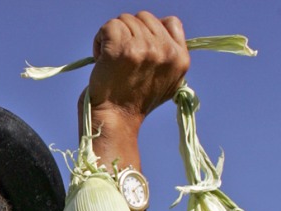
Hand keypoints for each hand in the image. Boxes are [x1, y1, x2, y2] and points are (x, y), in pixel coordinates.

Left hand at [88, 12, 189, 127]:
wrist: (114, 121)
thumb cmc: (134, 104)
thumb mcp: (167, 82)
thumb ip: (168, 56)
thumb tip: (161, 30)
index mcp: (180, 59)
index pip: (171, 22)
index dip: (151, 31)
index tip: (140, 49)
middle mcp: (165, 52)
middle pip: (144, 18)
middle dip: (130, 34)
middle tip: (122, 60)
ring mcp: (144, 49)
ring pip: (125, 20)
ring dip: (113, 39)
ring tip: (112, 63)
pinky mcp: (121, 48)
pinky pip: (109, 26)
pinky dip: (99, 41)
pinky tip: (101, 60)